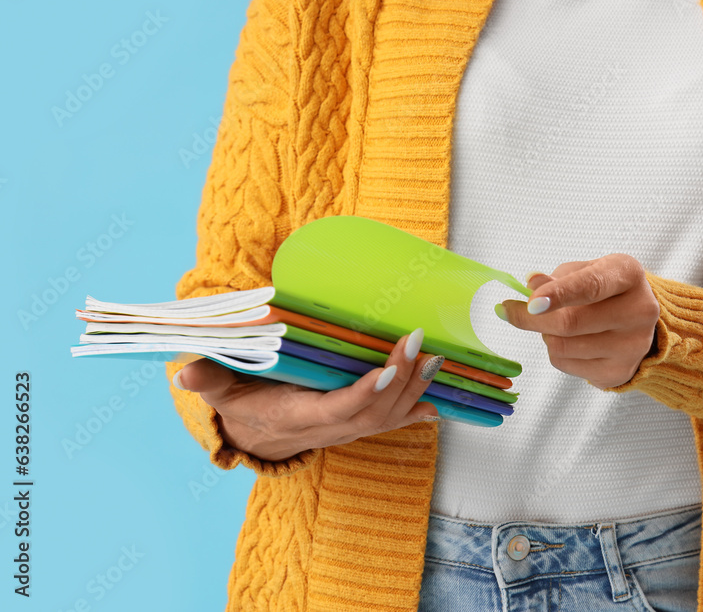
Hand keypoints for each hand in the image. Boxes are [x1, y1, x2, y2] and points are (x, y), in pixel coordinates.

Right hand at [171, 328, 443, 462]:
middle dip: (401, 380)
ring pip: (390, 416)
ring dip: (416, 389)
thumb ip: (208, 379)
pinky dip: (417, 410)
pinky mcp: (357, 425)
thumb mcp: (220, 392)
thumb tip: (184, 372)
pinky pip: (393, 421)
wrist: (256, 437)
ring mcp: (346, 430)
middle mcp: (329, 429)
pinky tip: (439, 400)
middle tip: (419, 344)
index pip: (339, 409)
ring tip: (436, 358)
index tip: (387, 369)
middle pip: (375, 412)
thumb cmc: (242, 406)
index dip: (365, 393)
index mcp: (299, 417)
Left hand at [498, 254, 659, 388]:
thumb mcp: (583, 271)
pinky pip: (565, 364)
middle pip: (571, 323)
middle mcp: (639, 311)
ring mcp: (632, 346)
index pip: (591, 286)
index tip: (531, 303)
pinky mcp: (619, 372)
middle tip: (509, 310)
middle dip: (531, 318)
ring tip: (557, 325)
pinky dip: (556, 352)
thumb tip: (531, 284)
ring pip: (562, 346)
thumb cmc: (603, 289)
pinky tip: (572, 341)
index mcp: (628, 275)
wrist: (635, 320)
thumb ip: (557, 278)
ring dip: (546, 334)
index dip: (559, 294)